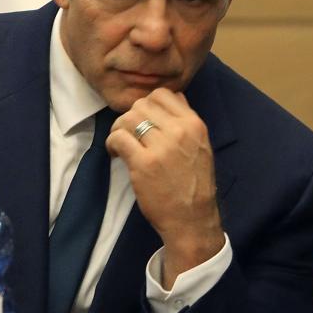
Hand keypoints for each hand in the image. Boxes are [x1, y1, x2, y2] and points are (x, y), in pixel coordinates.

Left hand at [106, 88, 223, 288]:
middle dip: (131, 117)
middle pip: (142, 104)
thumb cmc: (195, 184)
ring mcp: (161, 147)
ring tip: (121, 144)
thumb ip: (186, 122)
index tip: (144, 120)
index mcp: (194, 124)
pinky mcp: (143, 163)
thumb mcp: (201, 146)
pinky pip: (118, 138)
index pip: (163, 94)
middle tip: (129, 134)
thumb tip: (173, 97)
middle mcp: (179, 131)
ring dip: (119, 129)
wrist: (192, 218)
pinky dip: (112, 143)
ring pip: (128, 118)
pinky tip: (116, 154)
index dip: (148, 104)